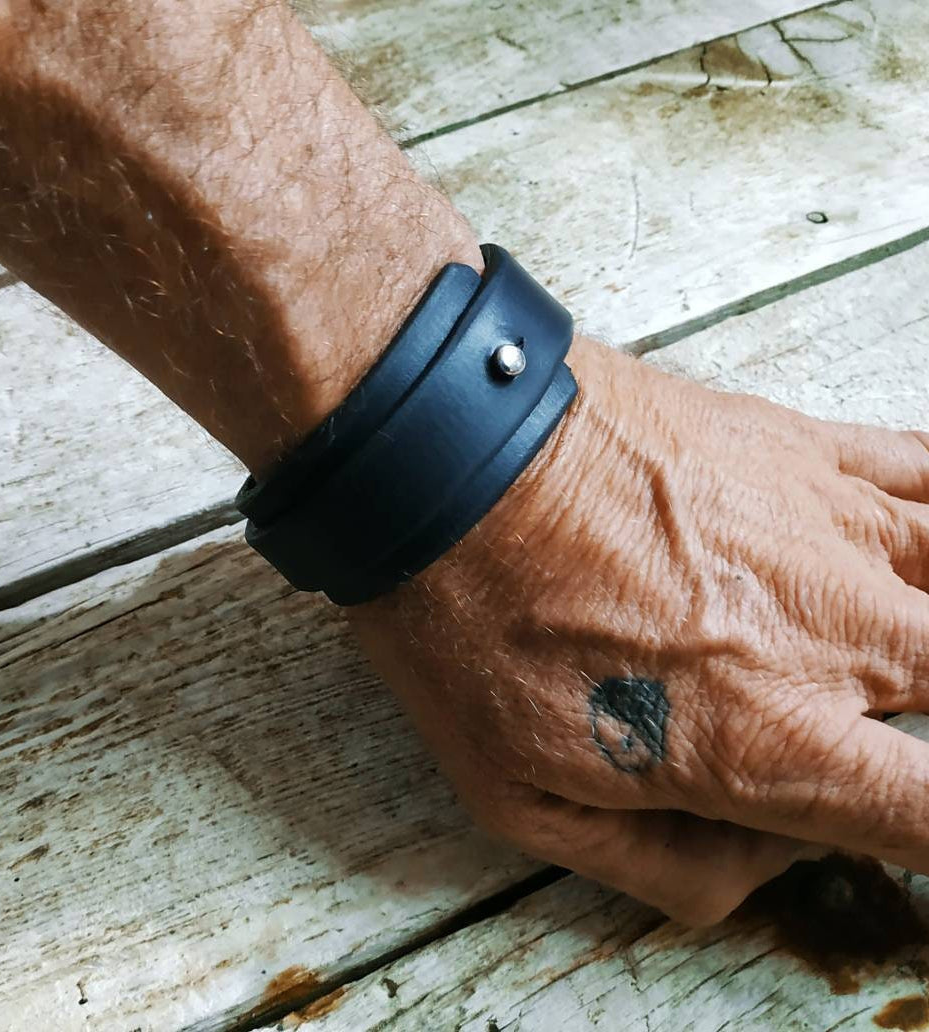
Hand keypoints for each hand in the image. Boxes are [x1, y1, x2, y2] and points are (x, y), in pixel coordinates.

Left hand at [350, 339, 928, 924]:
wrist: (444, 454)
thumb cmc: (467, 621)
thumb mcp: (526, 803)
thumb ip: (669, 865)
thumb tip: (764, 856)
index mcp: (769, 739)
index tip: (903, 814)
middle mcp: (830, 632)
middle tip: (866, 719)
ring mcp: (826, 524)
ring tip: (877, 641)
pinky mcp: (796, 444)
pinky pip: (925, 469)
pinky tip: (908, 541)